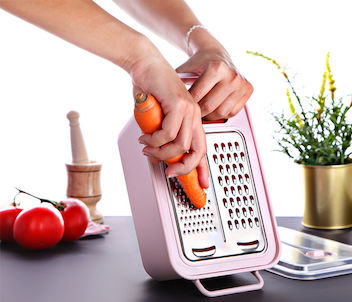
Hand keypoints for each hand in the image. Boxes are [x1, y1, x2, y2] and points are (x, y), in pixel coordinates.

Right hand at [129, 39, 208, 187]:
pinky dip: (154, 140)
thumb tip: (157, 156)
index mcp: (193, 120)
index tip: (202, 183)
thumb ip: (161, 137)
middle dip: (183, 167)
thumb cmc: (151, 90)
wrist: (146, 64)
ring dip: (161, 152)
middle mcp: (195, 115)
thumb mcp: (158, 119)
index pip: (202, 148)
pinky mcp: (179, 103)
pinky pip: (168, 132)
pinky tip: (145, 138)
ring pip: (181, 144)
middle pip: (198, 150)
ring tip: (148, 149)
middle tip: (169, 173)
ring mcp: (189, 109)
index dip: (203, 168)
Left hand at [176, 48, 252, 120]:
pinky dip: (222, 113)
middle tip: (190, 113)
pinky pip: (232, 112)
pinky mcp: (248, 90)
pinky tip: (214, 108)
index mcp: (216, 68)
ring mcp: (242, 83)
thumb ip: (174, 84)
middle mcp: (232, 75)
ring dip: (210, 115)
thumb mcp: (184, 70)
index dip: (187, 106)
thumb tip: (162, 102)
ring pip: (222, 112)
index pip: (197, 97)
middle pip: (210, 107)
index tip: (181, 109)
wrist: (215, 53)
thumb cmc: (199, 63)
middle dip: (198, 112)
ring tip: (201, 112)